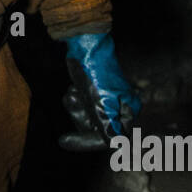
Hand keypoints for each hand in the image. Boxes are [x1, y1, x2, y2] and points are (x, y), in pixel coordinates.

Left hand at [57, 31, 141, 152]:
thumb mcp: (100, 103)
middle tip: (73, 100)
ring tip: (73, 92)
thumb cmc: (96, 73)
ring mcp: (106, 101)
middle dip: (80, 117)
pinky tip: (73, 88)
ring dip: (76, 107)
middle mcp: (119, 108)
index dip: (86, 141)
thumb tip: (115, 146)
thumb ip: (106, 126)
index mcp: (128, 111)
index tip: (63, 140)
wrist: (85, 46)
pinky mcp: (94, 94)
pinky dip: (74, 100)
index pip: (109, 138)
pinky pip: (81, 107)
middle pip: (96, 129)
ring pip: (86, 118)